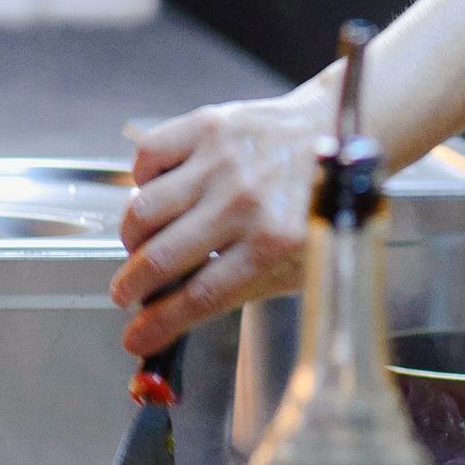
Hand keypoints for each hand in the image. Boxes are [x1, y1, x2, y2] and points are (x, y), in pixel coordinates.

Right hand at [110, 83, 337, 353]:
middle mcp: (245, 203)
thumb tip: (178, 315)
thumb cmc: (316, 204)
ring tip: (141, 246)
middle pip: (160, 259)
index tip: (137, 338)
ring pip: (142, 211)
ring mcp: (223, 162)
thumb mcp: (298, 261)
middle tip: (126, 294)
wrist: (338, 134)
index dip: (158, 325)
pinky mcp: (208, 126)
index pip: (198, 298)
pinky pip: (146, 159)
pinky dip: (141, 182)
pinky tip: (158, 194)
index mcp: (275, 245)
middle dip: (130, 288)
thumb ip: (244, 288)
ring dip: (131, 239)